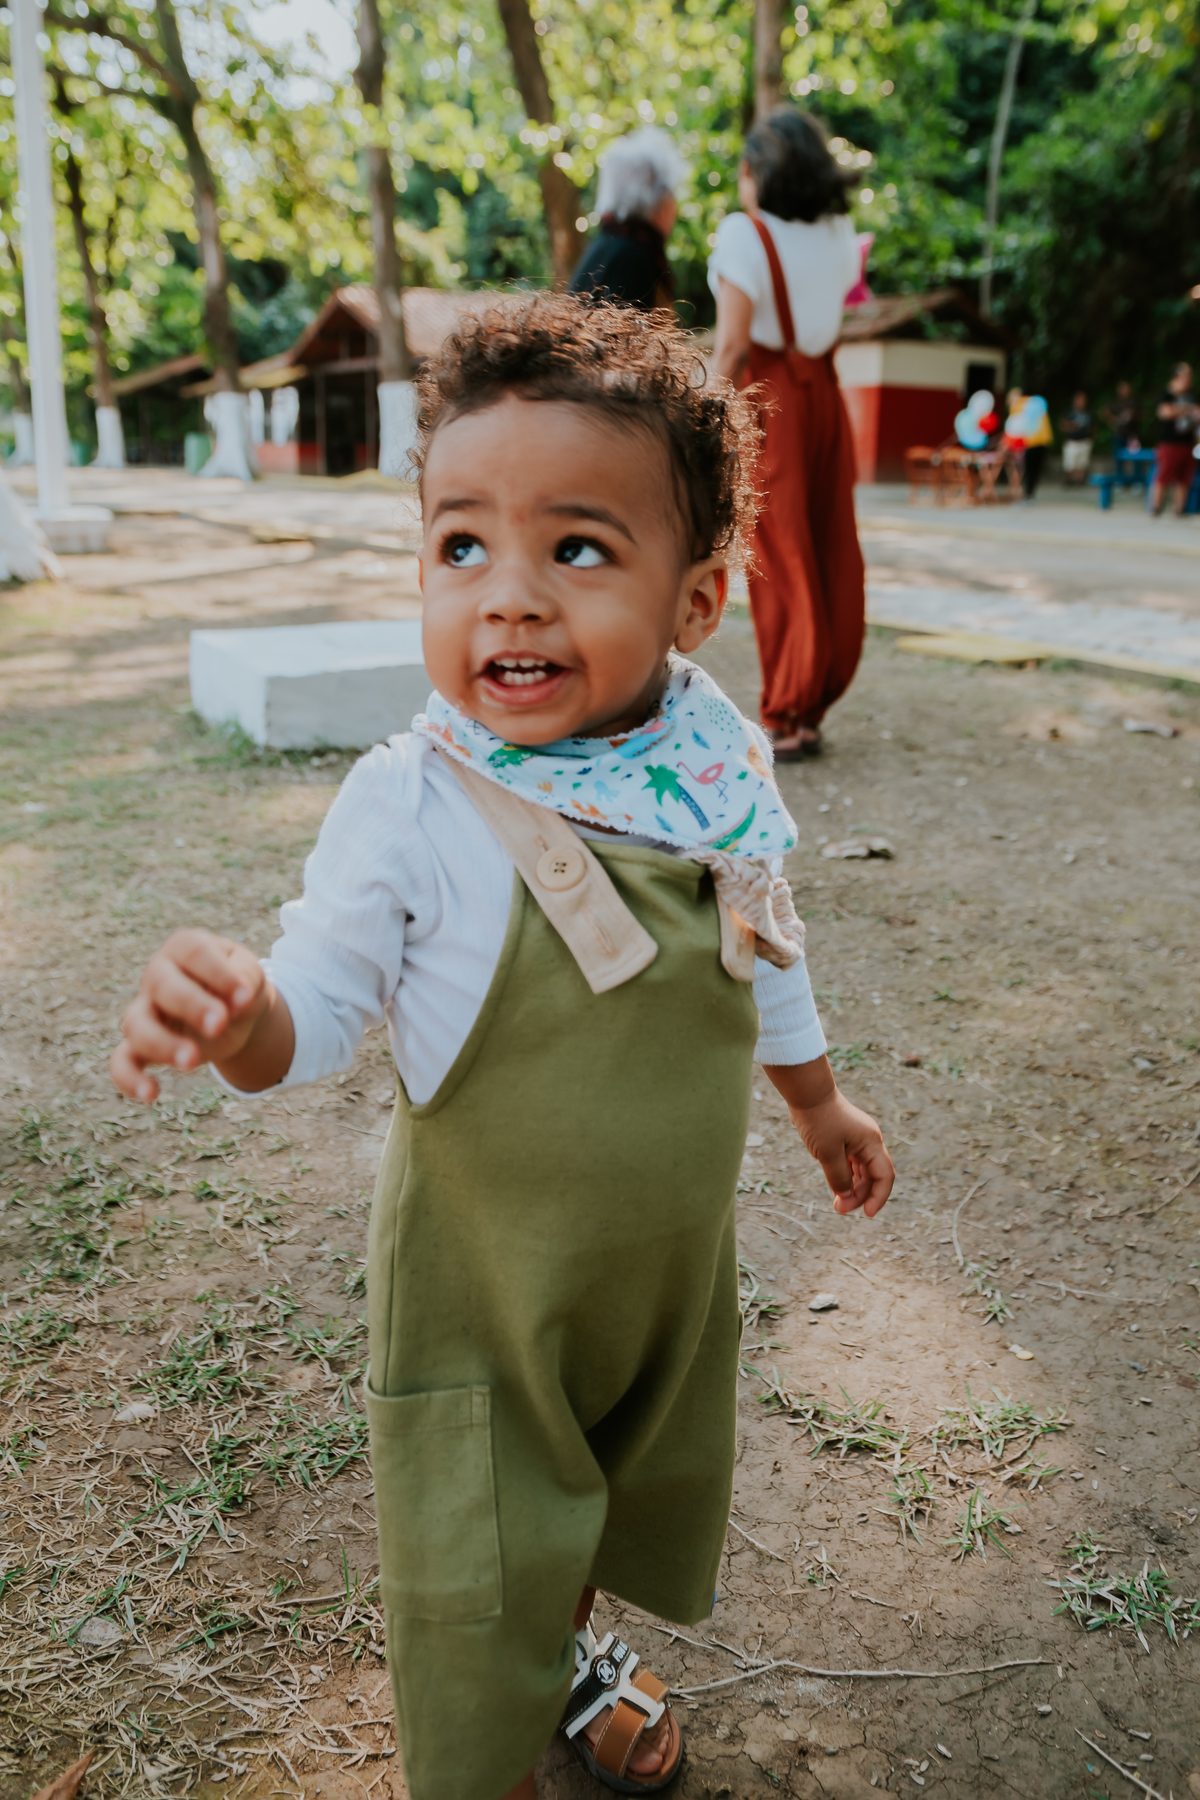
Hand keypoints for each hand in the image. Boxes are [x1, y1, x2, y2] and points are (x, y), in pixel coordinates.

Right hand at [110, 929, 272, 1103]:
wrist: (233, 1013)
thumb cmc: (239, 986)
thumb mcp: (252, 976)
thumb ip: (247, 979)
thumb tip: (237, 999)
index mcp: (185, 948)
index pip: (194, 952)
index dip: (218, 973)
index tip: (245, 996)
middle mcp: (157, 975)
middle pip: (162, 985)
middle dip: (191, 1005)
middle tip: (219, 1023)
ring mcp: (144, 1009)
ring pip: (136, 1024)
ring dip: (162, 1043)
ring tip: (192, 1061)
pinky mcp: (139, 1044)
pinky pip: (121, 1061)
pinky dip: (128, 1078)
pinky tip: (151, 1094)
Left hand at [789, 1086, 893, 1217]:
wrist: (806, 1093)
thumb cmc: (818, 1120)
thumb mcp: (828, 1153)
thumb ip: (839, 1178)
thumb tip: (846, 1196)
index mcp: (871, 1143)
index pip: (885, 1176)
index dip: (879, 1197)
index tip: (867, 1214)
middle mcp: (868, 1142)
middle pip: (872, 1176)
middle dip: (860, 1196)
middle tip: (840, 1209)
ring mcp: (857, 1140)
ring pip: (861, 1171)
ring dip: (852, 1188)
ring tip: (837, 1204)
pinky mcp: (845, 1139)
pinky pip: (850, 1164)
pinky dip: (845, 1177)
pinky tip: (835, 1188)